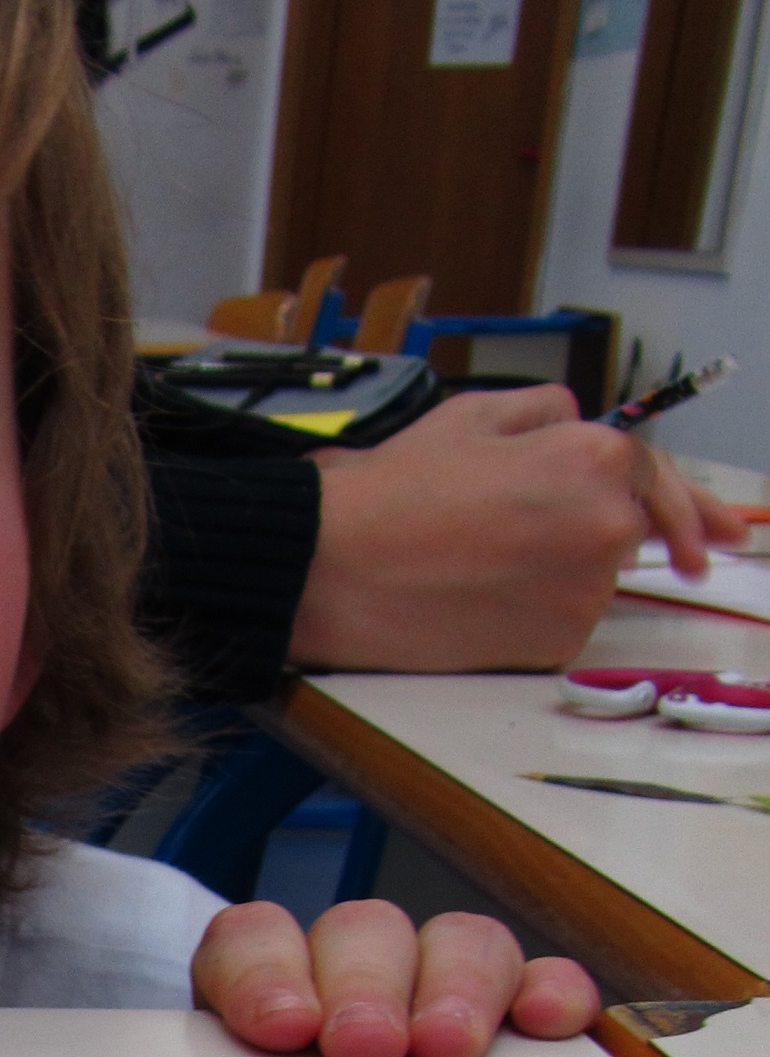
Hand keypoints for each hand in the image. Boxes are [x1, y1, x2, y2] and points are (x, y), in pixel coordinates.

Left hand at [193, 899, 598, 1056]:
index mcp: (264, 985)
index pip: (253, 937)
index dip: (263, 970)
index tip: (280, 1029)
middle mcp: (350, 966)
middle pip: (362, 932)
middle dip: (366, 985)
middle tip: (367, 1047)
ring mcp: (435, 979)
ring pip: (455, 941)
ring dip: (454, 986)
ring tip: (448, 1048)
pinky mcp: (511, 1009)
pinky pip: (539, 979)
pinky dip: (549, 991)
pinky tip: (546, 1022)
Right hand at [291, 387, 748, 671]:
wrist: (332, 568)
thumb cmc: (389, 491)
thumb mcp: (469, 414)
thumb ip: (545, 412)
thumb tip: (580, 425)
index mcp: (593, 458)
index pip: (657, 477)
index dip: (690, 504)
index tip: (723, 531)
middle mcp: (605, 526)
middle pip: (632, 530)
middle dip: (635, 535)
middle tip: (656, 549)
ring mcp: (583, 592)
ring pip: (594, 578)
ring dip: (562, 571)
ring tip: (481, 562)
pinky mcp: (553, 644)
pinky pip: (562, 622)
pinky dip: (534, 612)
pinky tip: (478, 598)